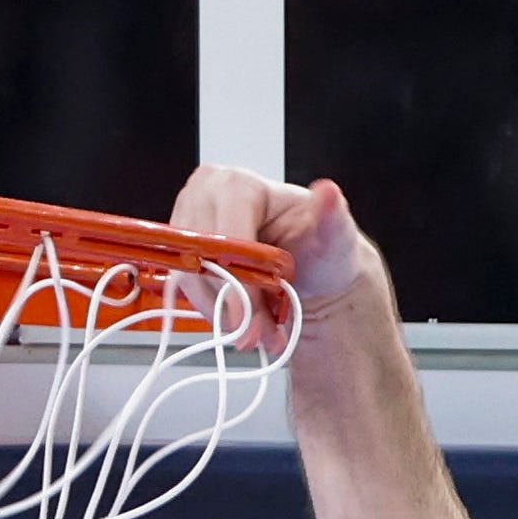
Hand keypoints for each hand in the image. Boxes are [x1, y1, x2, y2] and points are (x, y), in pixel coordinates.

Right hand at [169, 167, 372, 333]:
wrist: (311, 273)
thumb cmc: (320, 251)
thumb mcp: (336, 236)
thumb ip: (334, 218)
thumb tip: (329, 193)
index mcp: (238, 184)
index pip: (226, 235)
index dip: (236, 281)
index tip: (247, 319)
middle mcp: (205, 196)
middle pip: (203, 258)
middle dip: (234, 304)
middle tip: (259, 334)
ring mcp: (188, 222)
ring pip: (191, 277)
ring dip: (224, 314)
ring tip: (259, 333)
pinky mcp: (181, 249)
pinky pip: (185, 287)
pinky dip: (214, 311)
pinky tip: (243, 321)